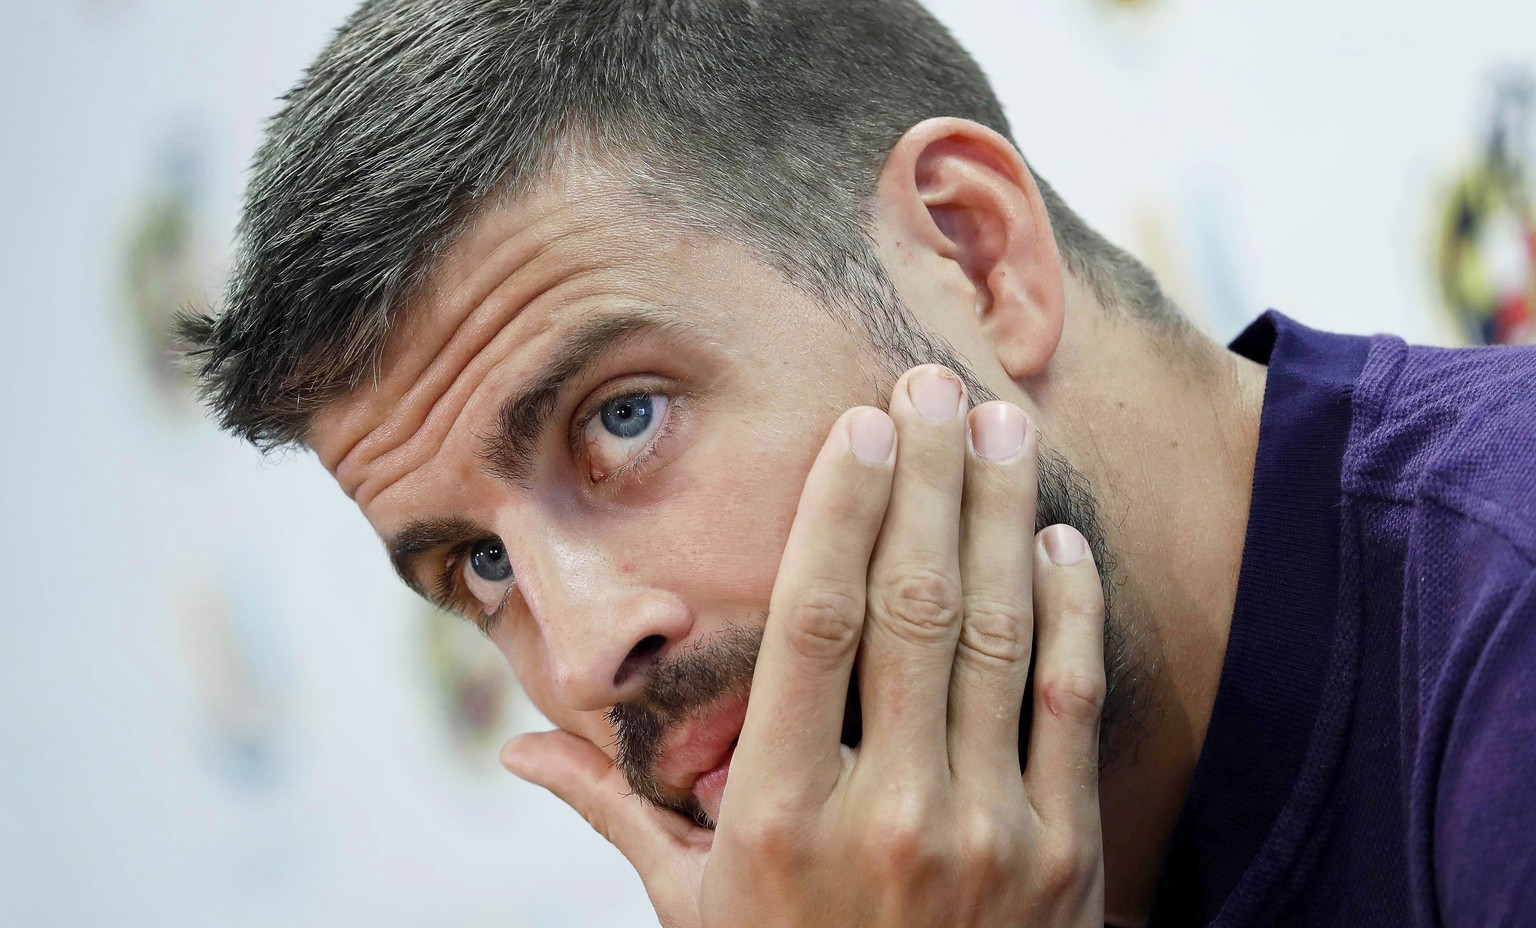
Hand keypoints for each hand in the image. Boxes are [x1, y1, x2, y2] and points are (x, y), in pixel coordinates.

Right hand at [504, 365, 1107, 926]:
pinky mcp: (1062, 850)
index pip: (813, 624)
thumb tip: (511, 747)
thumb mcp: (691, 909)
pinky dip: (1070, 613)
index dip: (840, 511)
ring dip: (1001, 517)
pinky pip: (1069, 703)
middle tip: (937, 385)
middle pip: (910, 605)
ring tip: (1005, 426)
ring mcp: (985, 830)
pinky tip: (1058, 539)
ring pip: (996, 635)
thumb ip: (614, 814)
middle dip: (928, 479)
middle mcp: (885, 812)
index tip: (860, 426)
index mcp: (777, 816)